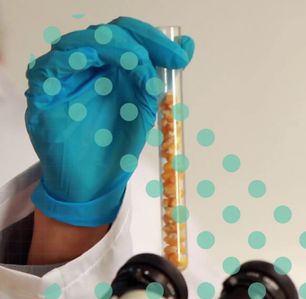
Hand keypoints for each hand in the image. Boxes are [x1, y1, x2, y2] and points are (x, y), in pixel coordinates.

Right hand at [25, 17, 193, 226]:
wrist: (94, 184)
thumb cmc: (115, 147)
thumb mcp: (145, 109)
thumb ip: (159, 77)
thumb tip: (187, 46)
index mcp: (107, 68)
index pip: (125, 36)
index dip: (153, 39)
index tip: (182, 58)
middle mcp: (84, 67)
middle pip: (104, 33)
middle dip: (141, 42)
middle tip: (170, 61)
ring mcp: (61, 77)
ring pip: (79, 42)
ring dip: (114, 48)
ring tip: (140, 64)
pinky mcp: (42, 93)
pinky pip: (52, 64)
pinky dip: (77, 58)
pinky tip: (102, 64)